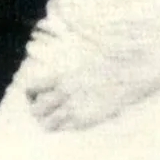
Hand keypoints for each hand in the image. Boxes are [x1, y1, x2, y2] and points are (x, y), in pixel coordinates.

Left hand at [20, 32, 152, 131]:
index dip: (30, 93)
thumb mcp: (82, 50)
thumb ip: (68, 54)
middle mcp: (65, 92)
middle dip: (36, 110)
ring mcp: (75, 107)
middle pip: (36, 109)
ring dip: (47, 121)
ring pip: (48, 123)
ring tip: (51, 119)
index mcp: (61, 74)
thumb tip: (60, 31)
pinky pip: (64, 128)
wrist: (129, 73)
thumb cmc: (107, 58)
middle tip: (40, 109)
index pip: (33, 87)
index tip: (32, 94)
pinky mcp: (87, 119)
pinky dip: (61, 127)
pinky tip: (66, 122)